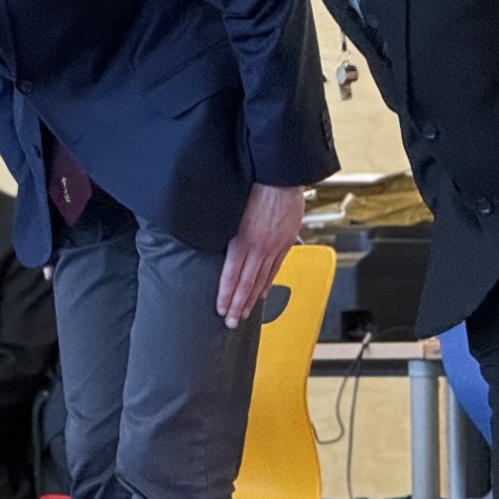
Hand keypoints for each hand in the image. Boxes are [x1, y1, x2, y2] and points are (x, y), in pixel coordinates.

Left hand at [218, 182, 305, 324]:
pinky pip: (275, 268)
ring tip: (245, 313)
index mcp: (242, 240)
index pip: (231, 276)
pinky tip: (263, 294)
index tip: (221, 309)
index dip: (226, 295)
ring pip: (261, 279)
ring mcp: (274, 246)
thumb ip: (225, 232)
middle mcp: (259, 247)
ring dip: (252, 299)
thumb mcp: (231, 211)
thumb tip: (213, 247)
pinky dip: (268, 283)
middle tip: (231, 322)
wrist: (279, 176)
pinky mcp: (285, 243)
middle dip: (238, 305)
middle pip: (246, 283)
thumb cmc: (252, 188)